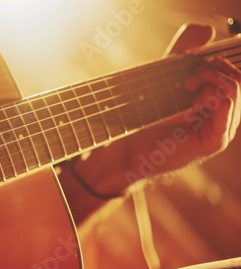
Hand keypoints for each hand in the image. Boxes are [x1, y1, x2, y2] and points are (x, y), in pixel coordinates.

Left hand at [72, 24, 240, 197]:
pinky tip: (190, 99)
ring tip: (185, 87)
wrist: (126, 150)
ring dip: (209, 77)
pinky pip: (227, 102)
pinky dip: (209, 91)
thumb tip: (206, 29)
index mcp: (216, 109)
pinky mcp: (213, 141)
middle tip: (187, 79)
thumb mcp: (167, 79)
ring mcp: (221, 132)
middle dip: (214, 67)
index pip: (236, 77)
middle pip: (239, 79)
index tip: (194, 66)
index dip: (218, 63)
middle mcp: (223, 121)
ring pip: (235, 87)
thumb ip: (185, 54)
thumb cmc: (143, 119)